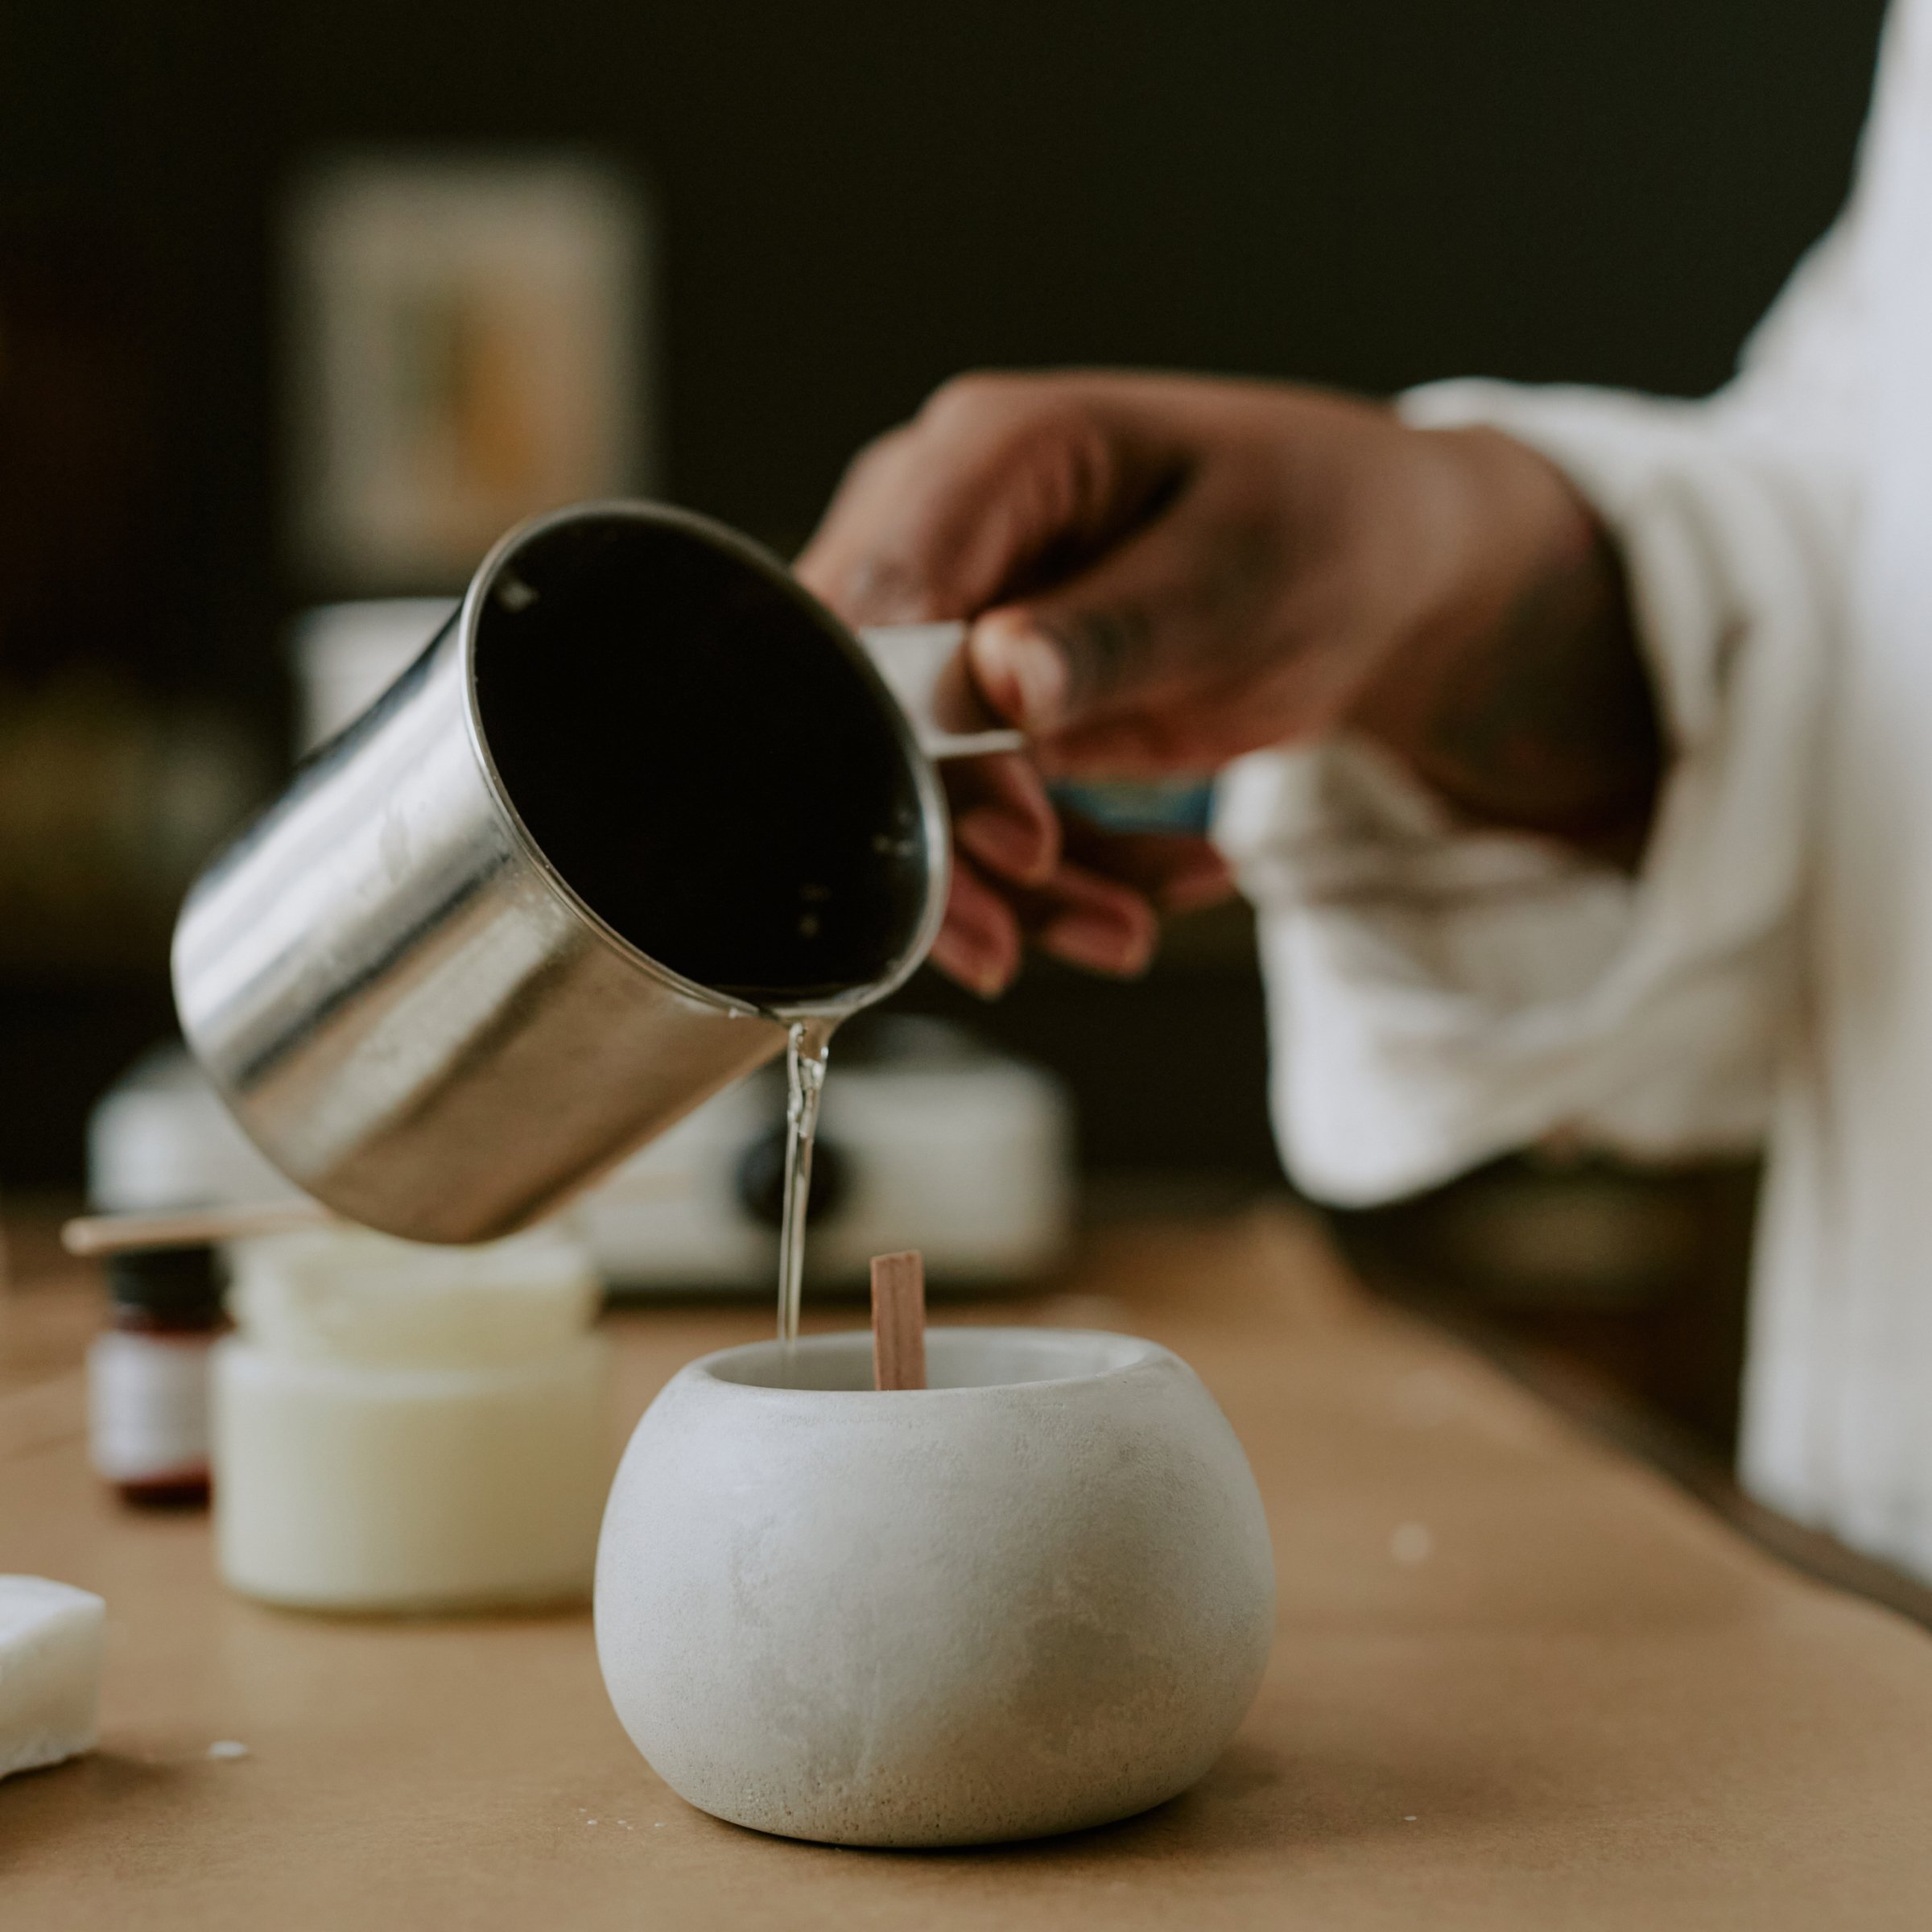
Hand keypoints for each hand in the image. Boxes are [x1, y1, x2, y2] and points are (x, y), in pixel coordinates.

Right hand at [799, 371, 1651, 993]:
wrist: (1371, 566)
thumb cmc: (1319, 527)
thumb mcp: (1237, 576)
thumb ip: (1113, 630)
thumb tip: (1002, 679)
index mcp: (984, 457)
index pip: (880, 610)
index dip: (912, 743)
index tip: (1015, 842)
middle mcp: (932, 536)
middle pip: (867, 717)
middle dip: (951, 851)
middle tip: (1025, 949)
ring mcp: (948, 626)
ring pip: (916, 789)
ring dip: (1016, 889)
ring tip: (1127, 931)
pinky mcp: (980, 708)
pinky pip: (981, 815)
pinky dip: (1061, 876)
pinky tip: (1170, 882)